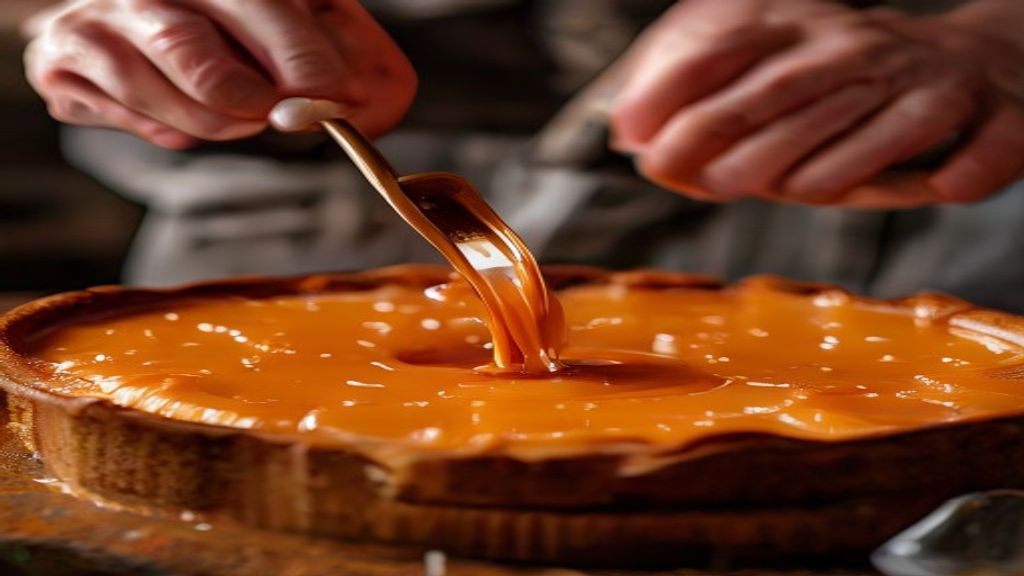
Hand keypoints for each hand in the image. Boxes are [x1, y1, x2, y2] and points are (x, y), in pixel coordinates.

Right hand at [23, 0, 416, 148]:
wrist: (129, 11)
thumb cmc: (232, 19)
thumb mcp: (307, 17)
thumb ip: (352, 52)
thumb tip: (380, 101)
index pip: (264, 6)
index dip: (305, 62)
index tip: (338, 102)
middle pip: (199, 58)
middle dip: (253, 103)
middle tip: (281, 118)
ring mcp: (98, 21)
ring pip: (164, 98)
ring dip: (218, 124)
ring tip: (239, 113)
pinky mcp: (63, 64)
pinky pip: (129, 119)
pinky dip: (169, 130)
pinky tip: (181, 113)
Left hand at [609, 0, 1023, 205]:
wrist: (983, 65)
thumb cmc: (861, 85)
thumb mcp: (788, 74)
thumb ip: (720, 106)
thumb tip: (635, 142)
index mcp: (803, 34)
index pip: (726, 50)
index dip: (671, 88)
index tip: (629, 130)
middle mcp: (855, 51)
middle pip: (777, 90)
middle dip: (717, 132)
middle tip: (680, 173)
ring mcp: (917, 80)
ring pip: (855, 127)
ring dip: (812, 166)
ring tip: (768, 189)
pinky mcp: (979, 113)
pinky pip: (952, 150)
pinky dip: (947, 173)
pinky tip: (933, 187)